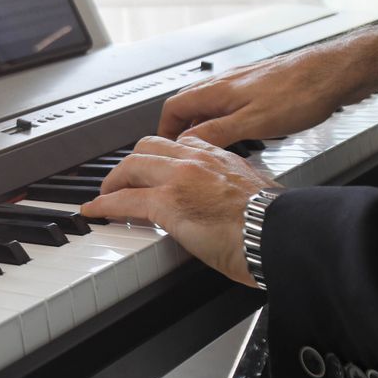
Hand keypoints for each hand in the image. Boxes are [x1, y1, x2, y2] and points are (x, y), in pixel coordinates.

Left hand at [81, 135, 281, 286]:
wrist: (282, 234)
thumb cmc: (277, 225)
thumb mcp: (256, 194)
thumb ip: (235, 191)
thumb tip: (228, 206)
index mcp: (221, 156)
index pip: (182, 143)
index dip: (162, 154)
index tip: (155, 164)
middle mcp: (198, 160)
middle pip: (149, 147)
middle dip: (131, 162)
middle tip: (123, 178)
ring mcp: (179, 178)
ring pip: (132, 166)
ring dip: (114, 180)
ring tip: (106, 193)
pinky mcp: (167, 202)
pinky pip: (125, 199)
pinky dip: (105, 204)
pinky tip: (95, 210)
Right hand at [155, 24, 377, 146]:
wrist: (333, 73)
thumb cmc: (299, 94)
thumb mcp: (253, 123)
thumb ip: (216, 132)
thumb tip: (186, 143)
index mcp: (217, 91)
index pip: (173, 108)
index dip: (165, 130)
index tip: (164, 148)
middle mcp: (225, 82)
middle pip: (188, 103)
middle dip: (180, 128)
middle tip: (182, 150)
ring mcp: (242, 81)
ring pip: (209, 102)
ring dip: (201, 122)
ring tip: (208, 145)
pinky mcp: (259, 84)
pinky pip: (228, 101)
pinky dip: (222, 117)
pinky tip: (239, 130)